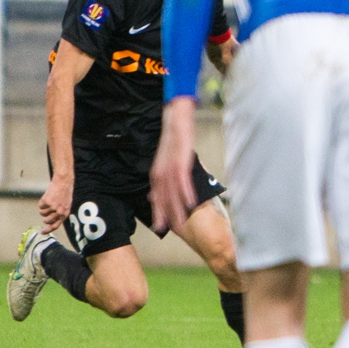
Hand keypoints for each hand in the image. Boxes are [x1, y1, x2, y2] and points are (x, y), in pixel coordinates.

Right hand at [39, 172, 72, 231]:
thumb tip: (51, 222)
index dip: (48, 230)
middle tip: (46, 211)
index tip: (42, 232)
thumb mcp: (66, 205)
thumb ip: (60, 214)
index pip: (55, 226)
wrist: (63, 182)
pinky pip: (40, 206)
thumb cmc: (65, 193)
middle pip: (46, 221)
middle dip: (45, 217)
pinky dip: (42, 202)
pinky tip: (48, 197)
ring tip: (49, 201)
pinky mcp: (46, 202)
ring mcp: (52, 207)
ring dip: (44, 208)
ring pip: (42, 213)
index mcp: (65, 214)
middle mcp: (59, 212)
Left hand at [148, 98, 199, 234]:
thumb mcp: (168, 158)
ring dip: (177, 208)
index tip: (160, 227)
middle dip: (165, 214)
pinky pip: (183, 180)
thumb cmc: (174, 137)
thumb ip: (166, 174)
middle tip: (169, 230)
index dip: (158, 212)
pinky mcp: (181, 161)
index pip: (156, 196)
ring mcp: (170, 167)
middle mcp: (160, 172)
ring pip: (172, 192)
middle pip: (163, 197)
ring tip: (182, 222)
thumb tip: (167, 186)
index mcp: (157, 172)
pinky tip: (192, 202)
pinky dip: (187, 192)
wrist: (176, 117)